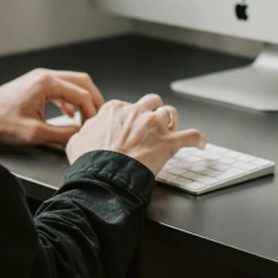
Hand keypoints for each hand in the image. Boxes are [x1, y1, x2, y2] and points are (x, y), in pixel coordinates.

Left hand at [0, 68, 105, 148]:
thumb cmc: (1, 123)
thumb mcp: (35, 133)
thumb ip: (63, 134)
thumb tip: (81, 135)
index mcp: (47, 83)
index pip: (82, 93)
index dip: (93, 111)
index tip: (95, 127)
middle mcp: (45, 76)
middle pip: (81, 81)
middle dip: (93, 100)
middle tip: (99, 118)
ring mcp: (39, 78)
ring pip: (72, 83)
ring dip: (82, 99)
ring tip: (86, 118)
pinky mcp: (34, 85)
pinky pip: (60, 88)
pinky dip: (69, 100)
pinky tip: (69, 114)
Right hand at [66, 93, 206, 174]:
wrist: (103, 175)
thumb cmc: (89, 161)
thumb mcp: (77, 141)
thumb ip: (84, 132)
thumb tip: (84, 133)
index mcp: (115, 110)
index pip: (126, 106)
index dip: (129, 117)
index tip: (128, 127)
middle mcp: (137, 112)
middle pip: (151, 102)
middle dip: (152, 111)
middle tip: (151, 124)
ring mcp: (154, 126)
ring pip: (170, 113)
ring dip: (171, 122)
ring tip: (171, 130)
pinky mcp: (169, 143)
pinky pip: (191, 136)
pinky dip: (198, 140)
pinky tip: (201, 143)